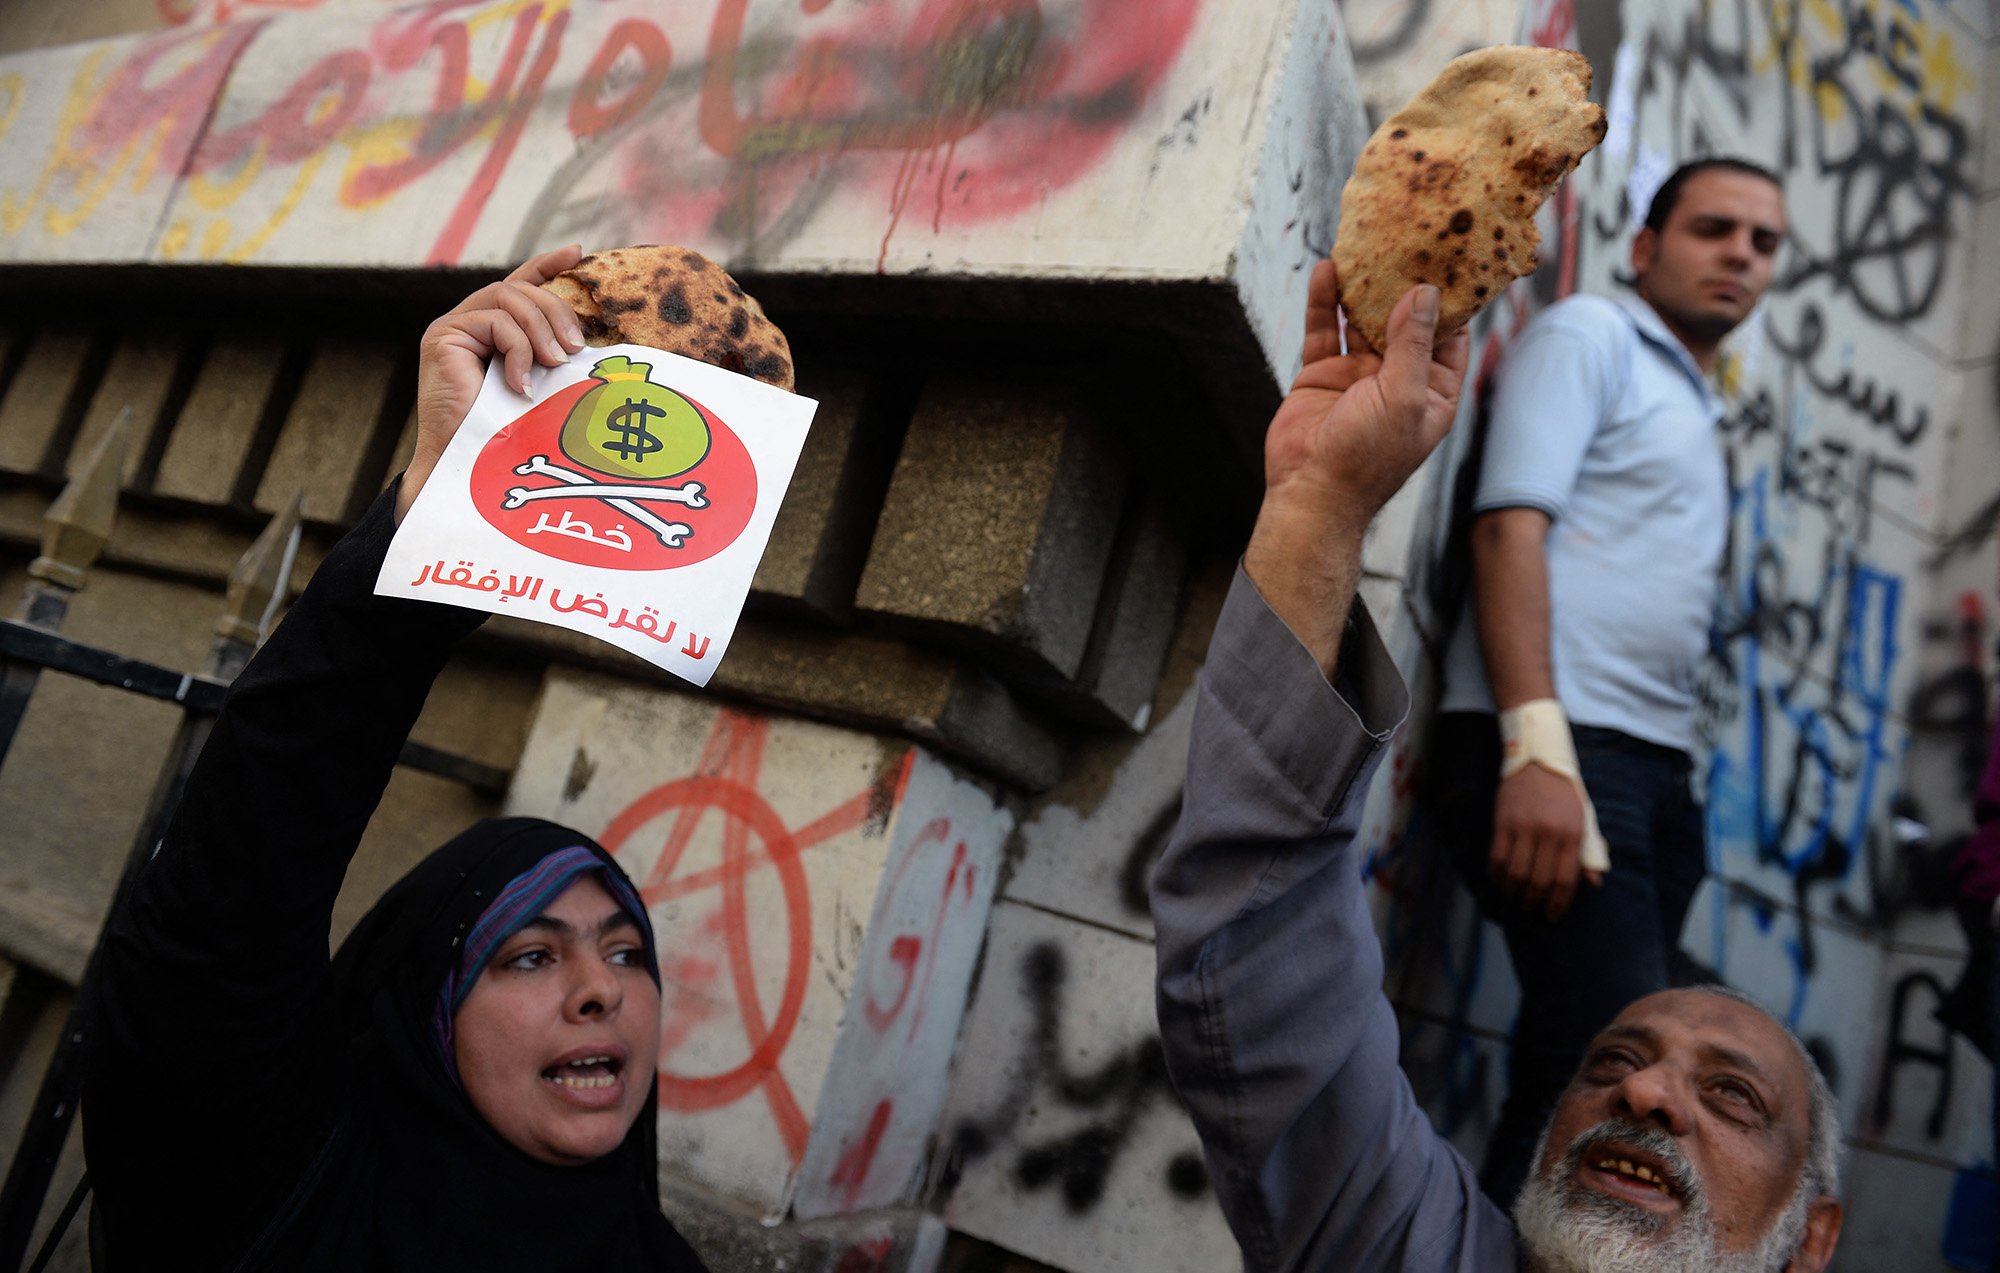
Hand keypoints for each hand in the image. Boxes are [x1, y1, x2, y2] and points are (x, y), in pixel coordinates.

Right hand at [399, 245, 587, 521]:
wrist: (466, 467)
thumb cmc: (505, 435)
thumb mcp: (539, 386)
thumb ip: (549, 357)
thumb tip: (589, 346)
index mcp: (491, 331)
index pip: (519, 283)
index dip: (547, 265)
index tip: (578, 253)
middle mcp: (468, 322)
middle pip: (519, 289)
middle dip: (556, 312)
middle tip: (577, 349)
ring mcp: (452, 327)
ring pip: (508, 299)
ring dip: (541, 329)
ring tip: (555, 365)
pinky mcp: (442, 337)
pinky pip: (494, 322)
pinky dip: (517, 350)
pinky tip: (522, 385)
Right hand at [1261, 261, 1469, 524]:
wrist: (1311, 491)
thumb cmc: (1367, 458)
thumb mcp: (1404, 397)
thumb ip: (1413, 344)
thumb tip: (1425, 294)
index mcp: (1432, 391)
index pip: (1450, 336)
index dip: (1451, 300)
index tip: (1451, 258)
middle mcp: (1399, 379)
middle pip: (1406, 320)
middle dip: (1404, 283)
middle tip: (1407, 237)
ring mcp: (1359, 374)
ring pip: (1364, 319)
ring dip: (1364, 286)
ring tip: (1366, 245)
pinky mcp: (1323, 372)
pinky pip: (1327, 328)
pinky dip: (1327, 300)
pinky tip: (1329, 270)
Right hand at [1489, 763, 1590, 921]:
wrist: (1537, 760)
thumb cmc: (1563, 794)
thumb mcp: (1583, 819)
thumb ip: (1588, 852)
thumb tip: (1594, 883)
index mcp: (1572, 833)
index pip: (1565, 879)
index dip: (1558, 903)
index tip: (1552, 915)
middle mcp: (1548, 832)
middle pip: (1539, 880)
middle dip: (1534, 901)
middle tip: (1531, 908)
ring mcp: (1523, 827)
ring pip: (1515, 873)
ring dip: (1513, 891)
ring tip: (1514, 895)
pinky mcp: (1503, 822)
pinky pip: (1497, 857)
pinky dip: (1496, 874)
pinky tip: (1499, 879)